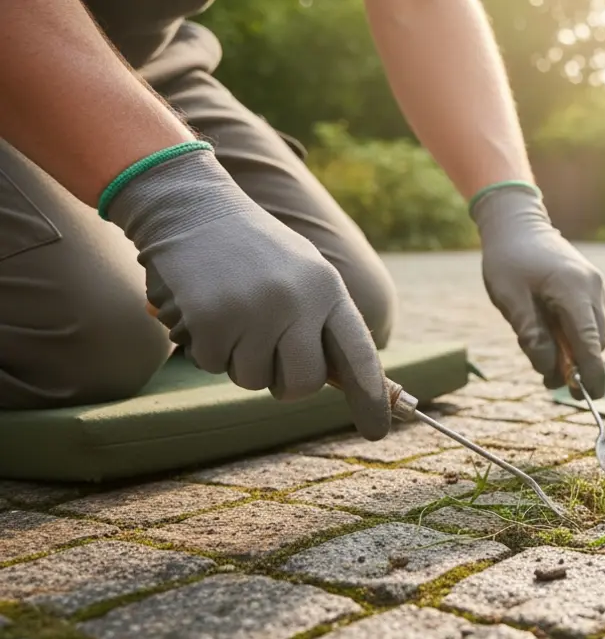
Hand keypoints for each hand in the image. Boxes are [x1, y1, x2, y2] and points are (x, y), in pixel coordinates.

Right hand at [107, 148, 391, 439]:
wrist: (192, 207)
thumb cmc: (254, 250)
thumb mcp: (303, 274)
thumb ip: (325, 323)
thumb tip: (347, 383)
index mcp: (327, 289)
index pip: (359, 354)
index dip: (370, 398)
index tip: (377, 431)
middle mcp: (296, 301)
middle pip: (302, 384)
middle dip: (285, 382)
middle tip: (269, 353)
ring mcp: (252, 312)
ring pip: (253, 380)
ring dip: (240, 360)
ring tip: (234, 313)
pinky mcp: (210, 321)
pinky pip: (213, 367)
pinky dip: (207, 348)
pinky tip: (206, 309)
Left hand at [472, 184, 604, 398]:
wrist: (517, 224)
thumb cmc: (508, 260)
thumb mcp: (509, 299)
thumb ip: (530, 335)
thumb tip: (550, 369)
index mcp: (573, 290)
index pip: (590, 342)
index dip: (593, 372)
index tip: (592, 397)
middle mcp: (592, 288)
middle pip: (595, 342)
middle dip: (578, 367)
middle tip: (549, 383)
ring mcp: (595, 287)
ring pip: (593, 334)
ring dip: (574, 353)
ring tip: (543, 359)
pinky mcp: (591, 287)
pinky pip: (588, 321)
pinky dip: (573, 336)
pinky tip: (549, 335)